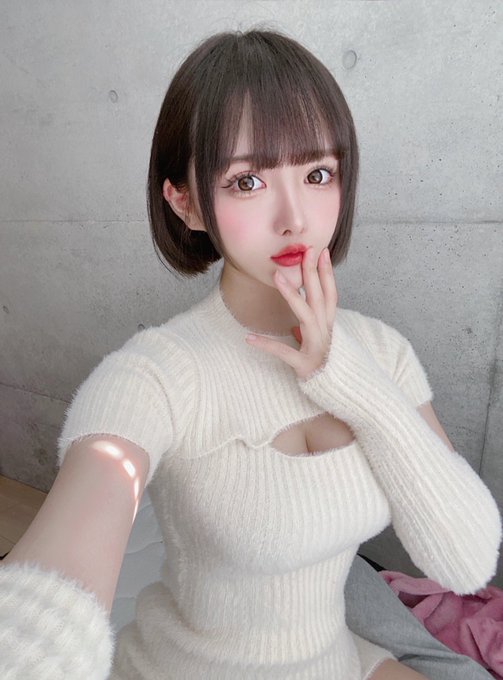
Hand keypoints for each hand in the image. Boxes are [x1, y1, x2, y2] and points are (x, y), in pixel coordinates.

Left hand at [245, 247, 337, 379]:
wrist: (346, 393)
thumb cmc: (332, 370)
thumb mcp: (323, 349)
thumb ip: (310, 336)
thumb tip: (294, 329)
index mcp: (330, 327)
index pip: (330, 294)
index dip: (327, 272)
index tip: (322, 251)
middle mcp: (326, 332)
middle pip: (319, 297)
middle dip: (312, 272)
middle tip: (305, 251)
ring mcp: (317, 347)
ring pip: (305, 316)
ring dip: (292, 295)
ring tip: (276, 276)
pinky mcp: (305, 364)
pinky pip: (284, 353)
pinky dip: (267, 345)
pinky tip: (249, 338)